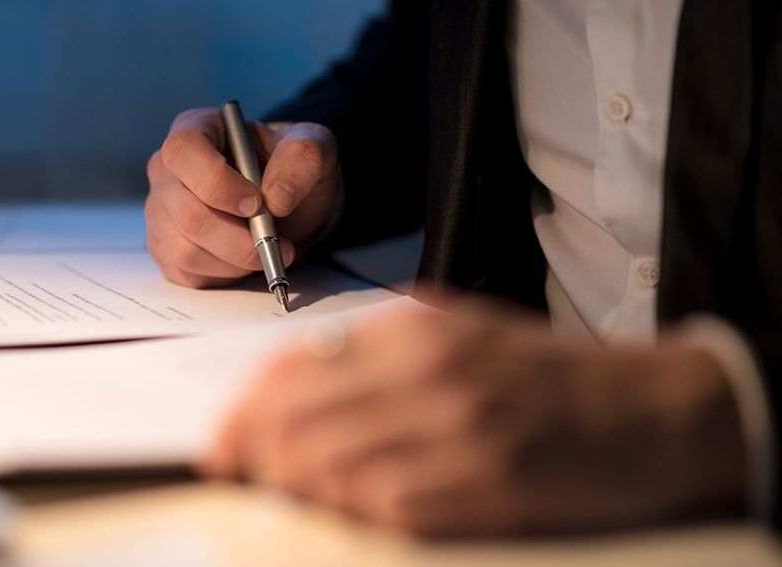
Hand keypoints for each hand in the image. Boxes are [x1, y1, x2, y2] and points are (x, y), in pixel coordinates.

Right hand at [145, 107, 342, 287]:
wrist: (291, 207)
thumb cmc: (291, 170)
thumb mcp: (313, 148)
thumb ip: (304, 157)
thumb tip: (277, 197)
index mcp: (196, 130)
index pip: (183, 150)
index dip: (217, 182)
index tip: (256, 203)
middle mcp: (168, 171)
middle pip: (188, 212)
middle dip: (239, 238)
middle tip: (277, 241)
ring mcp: (161, 212)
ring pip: (186, 250)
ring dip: (236, 261)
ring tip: (266, 250)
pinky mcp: (166, 249)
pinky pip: (188, 273)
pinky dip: (225, 275)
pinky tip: (244, 260)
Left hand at [203, 293, 747, 536]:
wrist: (645, 414)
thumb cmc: (544, 377)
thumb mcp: (454, 335)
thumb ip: (372, 357)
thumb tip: (287, 392)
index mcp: (412, 329)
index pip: (289, 370)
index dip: (241, 417)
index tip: (223, 446)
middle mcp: (424, 372)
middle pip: (293, 424)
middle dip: (254, 460)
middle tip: (249, 477)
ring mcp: (451, 430)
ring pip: (324, 470)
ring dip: (300, 491)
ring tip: (303, 496)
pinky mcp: (476, 486)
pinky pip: (378, 509)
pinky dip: (353, 515)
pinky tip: (362, 510)